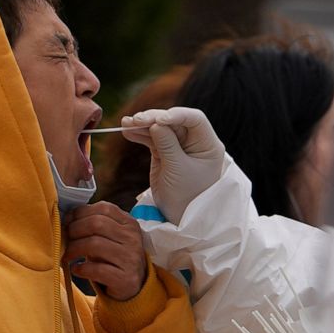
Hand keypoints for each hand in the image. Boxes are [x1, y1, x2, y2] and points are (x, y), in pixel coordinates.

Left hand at [64, 202, 147, 300]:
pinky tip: (76, 269)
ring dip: (74, 249)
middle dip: (74, 230)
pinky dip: (81, 268)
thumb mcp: (110, 236)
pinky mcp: (125, 278)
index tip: (67, 221)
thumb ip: (94, 224)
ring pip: (94, 244)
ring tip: (67, 255)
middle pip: (96, 224)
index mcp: (128, 223)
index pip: (103, 208)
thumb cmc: (113, 257)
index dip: (80, 213)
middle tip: (65, 238)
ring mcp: (130, 258)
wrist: (131, 286)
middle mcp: (132, 238)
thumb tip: (66, 217)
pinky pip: (97, 269)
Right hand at [121, 107, 225, 224]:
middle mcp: (194, 141)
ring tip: (126, 124)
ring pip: (160, 128)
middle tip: (136, 120)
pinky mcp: (164, 152)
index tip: (159, 119)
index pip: (195, 119)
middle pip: (174, 121)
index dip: (177, 114)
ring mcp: (178, 146)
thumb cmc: (186, 196)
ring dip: (143, 125)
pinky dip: (140, 135)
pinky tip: (127, 131)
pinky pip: (152, 139)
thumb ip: (167, 144)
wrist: (178, 218)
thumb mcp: (178, 170)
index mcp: (208, 144)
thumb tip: (156, 123)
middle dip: (154, 118)